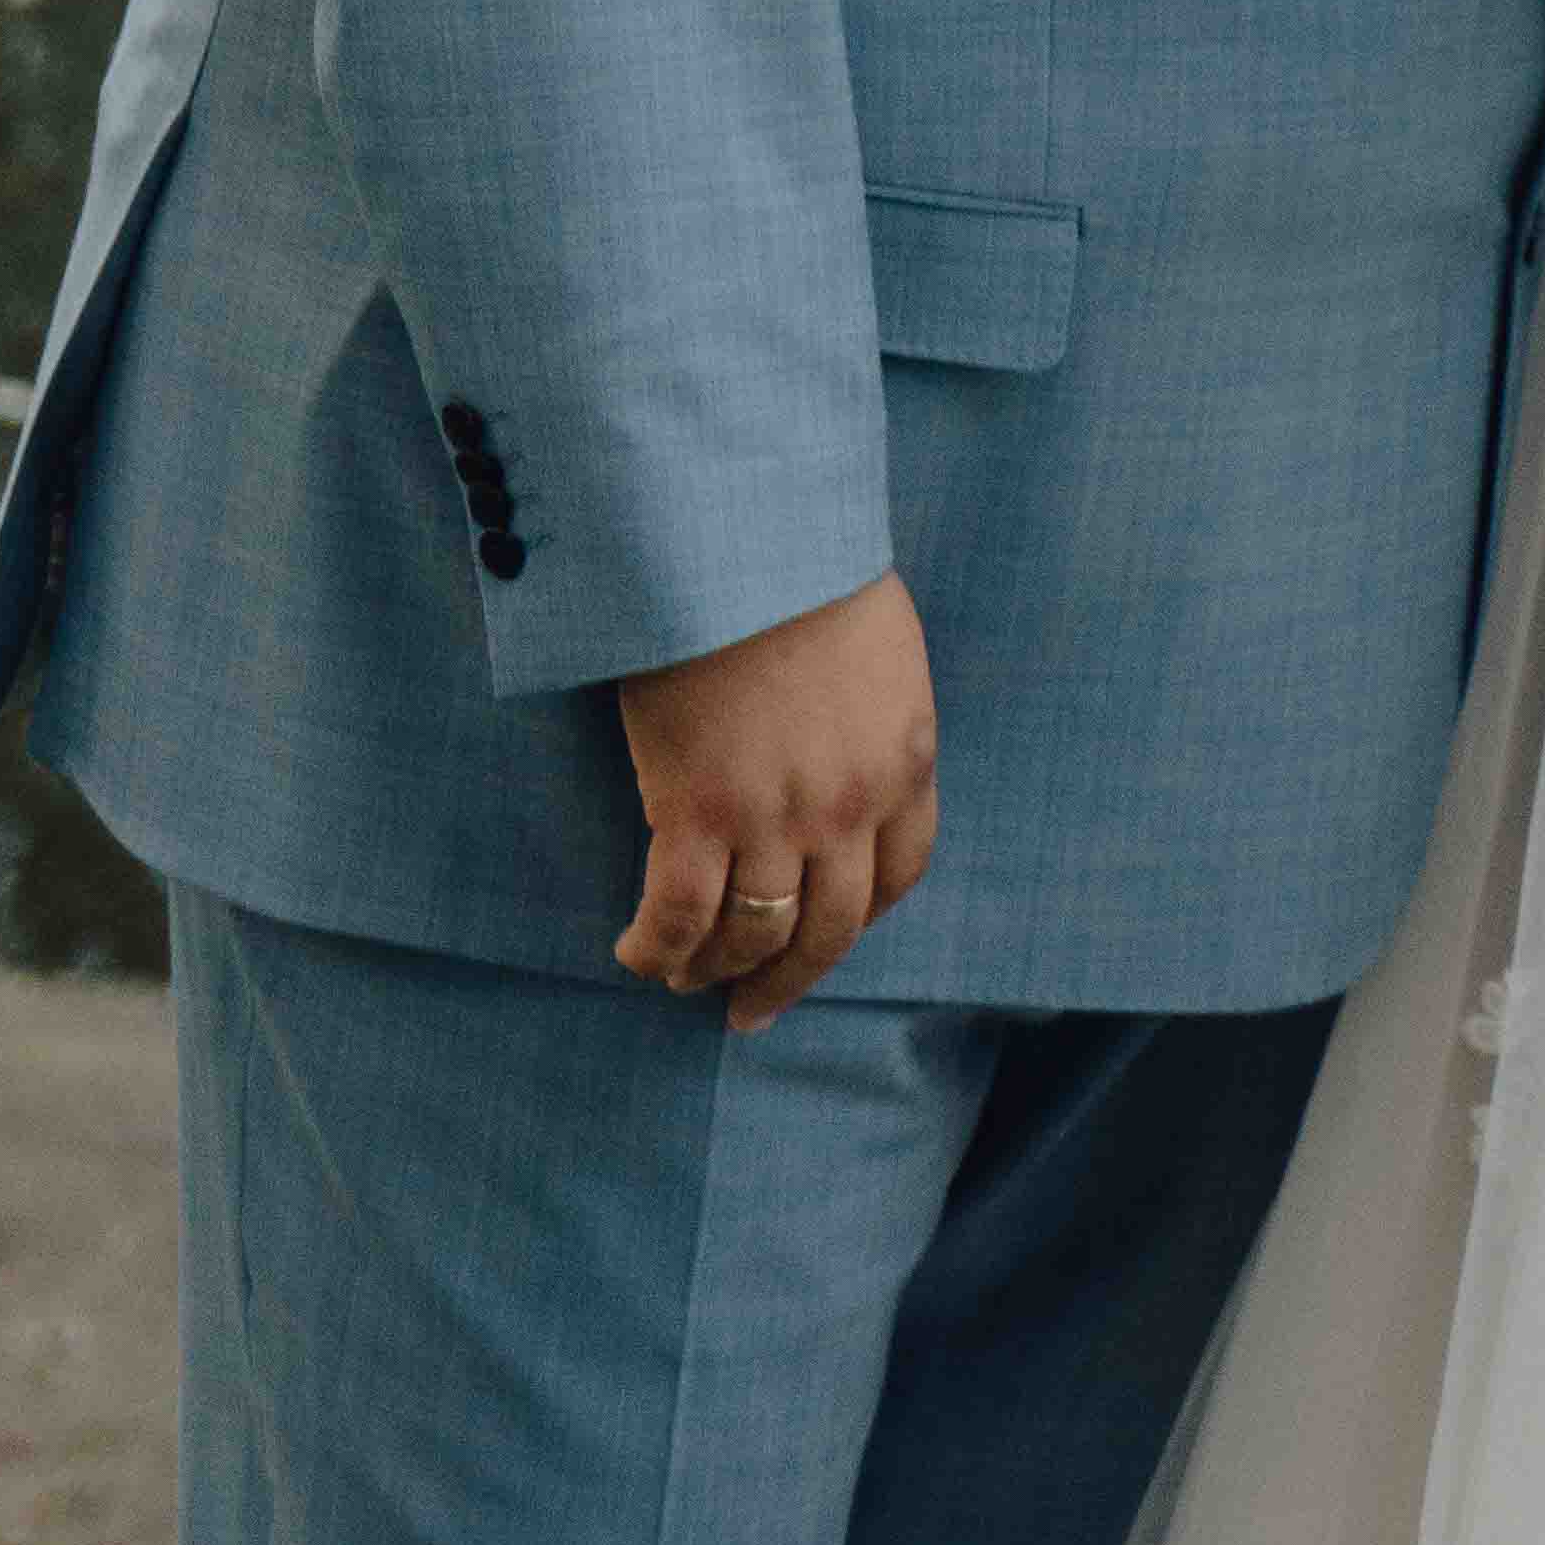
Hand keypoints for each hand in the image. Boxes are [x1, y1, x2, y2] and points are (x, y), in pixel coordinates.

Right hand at [614, 573, 939, 1035]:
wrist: (743, 534)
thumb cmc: (803, 562)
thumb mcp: (877, 645)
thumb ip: (868, 712)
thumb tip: (833, 742)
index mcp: (906, 760)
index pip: (899, 873)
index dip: (860, 917)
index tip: (829, 934)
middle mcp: (850, 807)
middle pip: (830, 930)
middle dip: (790, 979)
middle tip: (754, 1009)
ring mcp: (775, 818)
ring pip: (753, 934)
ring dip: (716, 971)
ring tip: (686, 979)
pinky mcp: (698, 814)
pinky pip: (680, 916)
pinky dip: (658, 948)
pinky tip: (638, 952)